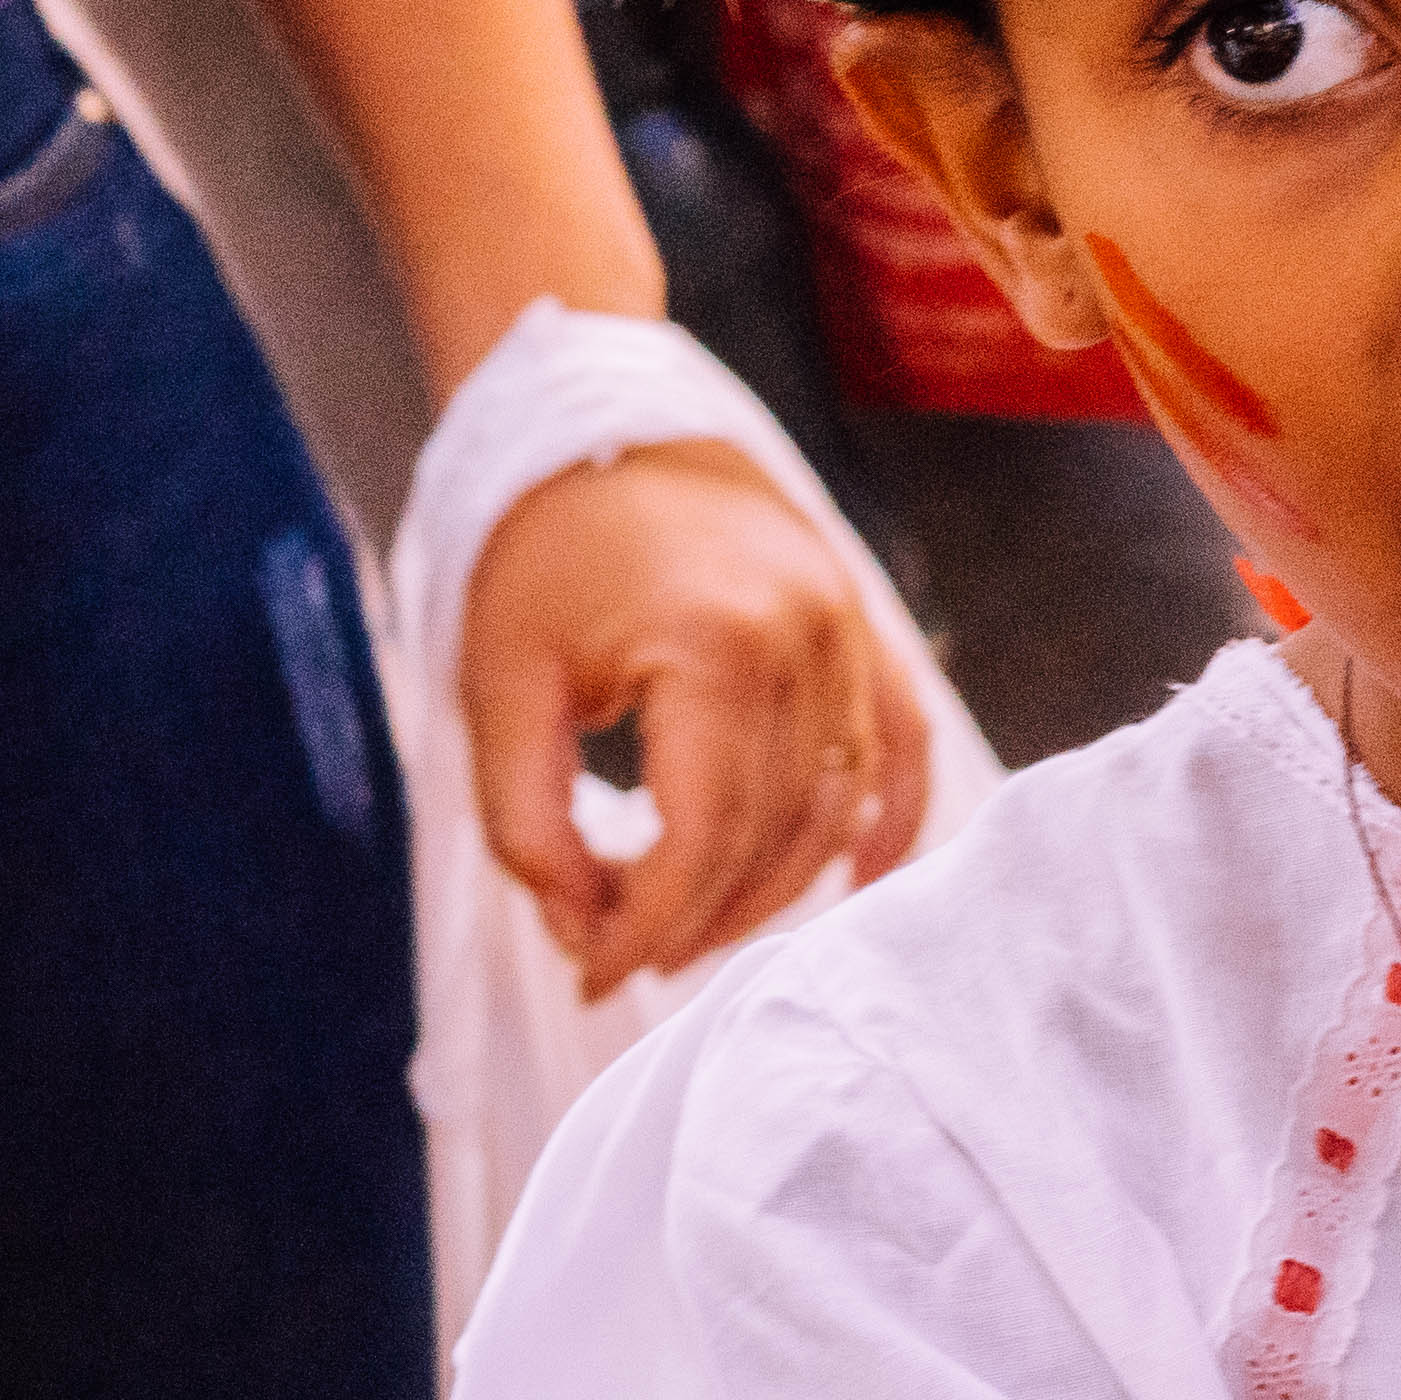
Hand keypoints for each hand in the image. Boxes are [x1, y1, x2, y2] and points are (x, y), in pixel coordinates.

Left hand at [457, 441, 933, 992]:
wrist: (604, 425)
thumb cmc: (540, 556)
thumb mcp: (497, 688)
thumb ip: (527, 821)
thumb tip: (583, 927)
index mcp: (712, 649)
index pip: (701, 841)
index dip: (647, 928)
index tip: (594, 974)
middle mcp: (805, 642)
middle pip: (770, 839)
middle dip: (696, 920)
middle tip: (626, 955)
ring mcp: (848, 634)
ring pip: (835, 812)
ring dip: (772, 892)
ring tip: (694, 928)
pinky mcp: (866, 631)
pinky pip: (903, 749)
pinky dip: (891, 824)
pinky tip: (858, 883)